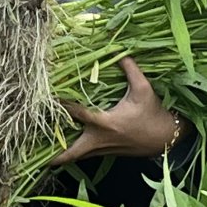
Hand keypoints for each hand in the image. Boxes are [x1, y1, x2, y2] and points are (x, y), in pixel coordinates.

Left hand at [50, 58, 183, 166]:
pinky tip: (69, 144)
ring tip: (45, 150)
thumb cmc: (154, 113)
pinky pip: (88, 154)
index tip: (47, 98)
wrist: (168, 138)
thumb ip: (129, 69)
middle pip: (73, 152)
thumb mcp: (144, 89)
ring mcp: (104, 149)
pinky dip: (77, 151)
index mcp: (106, 124)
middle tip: (39, 155)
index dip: (61, 105)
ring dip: (64, 153)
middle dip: (56, 155)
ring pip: (79, 155)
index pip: (77, 114)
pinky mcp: (109, 152)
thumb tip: (118, 50)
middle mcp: (101, 139)